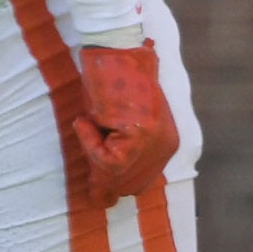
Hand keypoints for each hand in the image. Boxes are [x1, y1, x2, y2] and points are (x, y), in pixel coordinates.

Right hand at [70, 39, 177, 203]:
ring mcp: (155, 142)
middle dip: (104, 182)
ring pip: (114, 174)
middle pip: (130, 184)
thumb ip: (117, 152)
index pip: (142, 182)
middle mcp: (167, 145)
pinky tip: (85, 121)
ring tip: (86, 126)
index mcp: (167, 143)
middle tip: (90, 177)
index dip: (117, 189)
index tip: (101, 198)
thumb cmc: (111, 85)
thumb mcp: (117, 125)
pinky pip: (105, 160)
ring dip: (93, 154)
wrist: (115, 53)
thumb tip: (104, 197)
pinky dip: (89, 142)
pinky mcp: (140, 136)